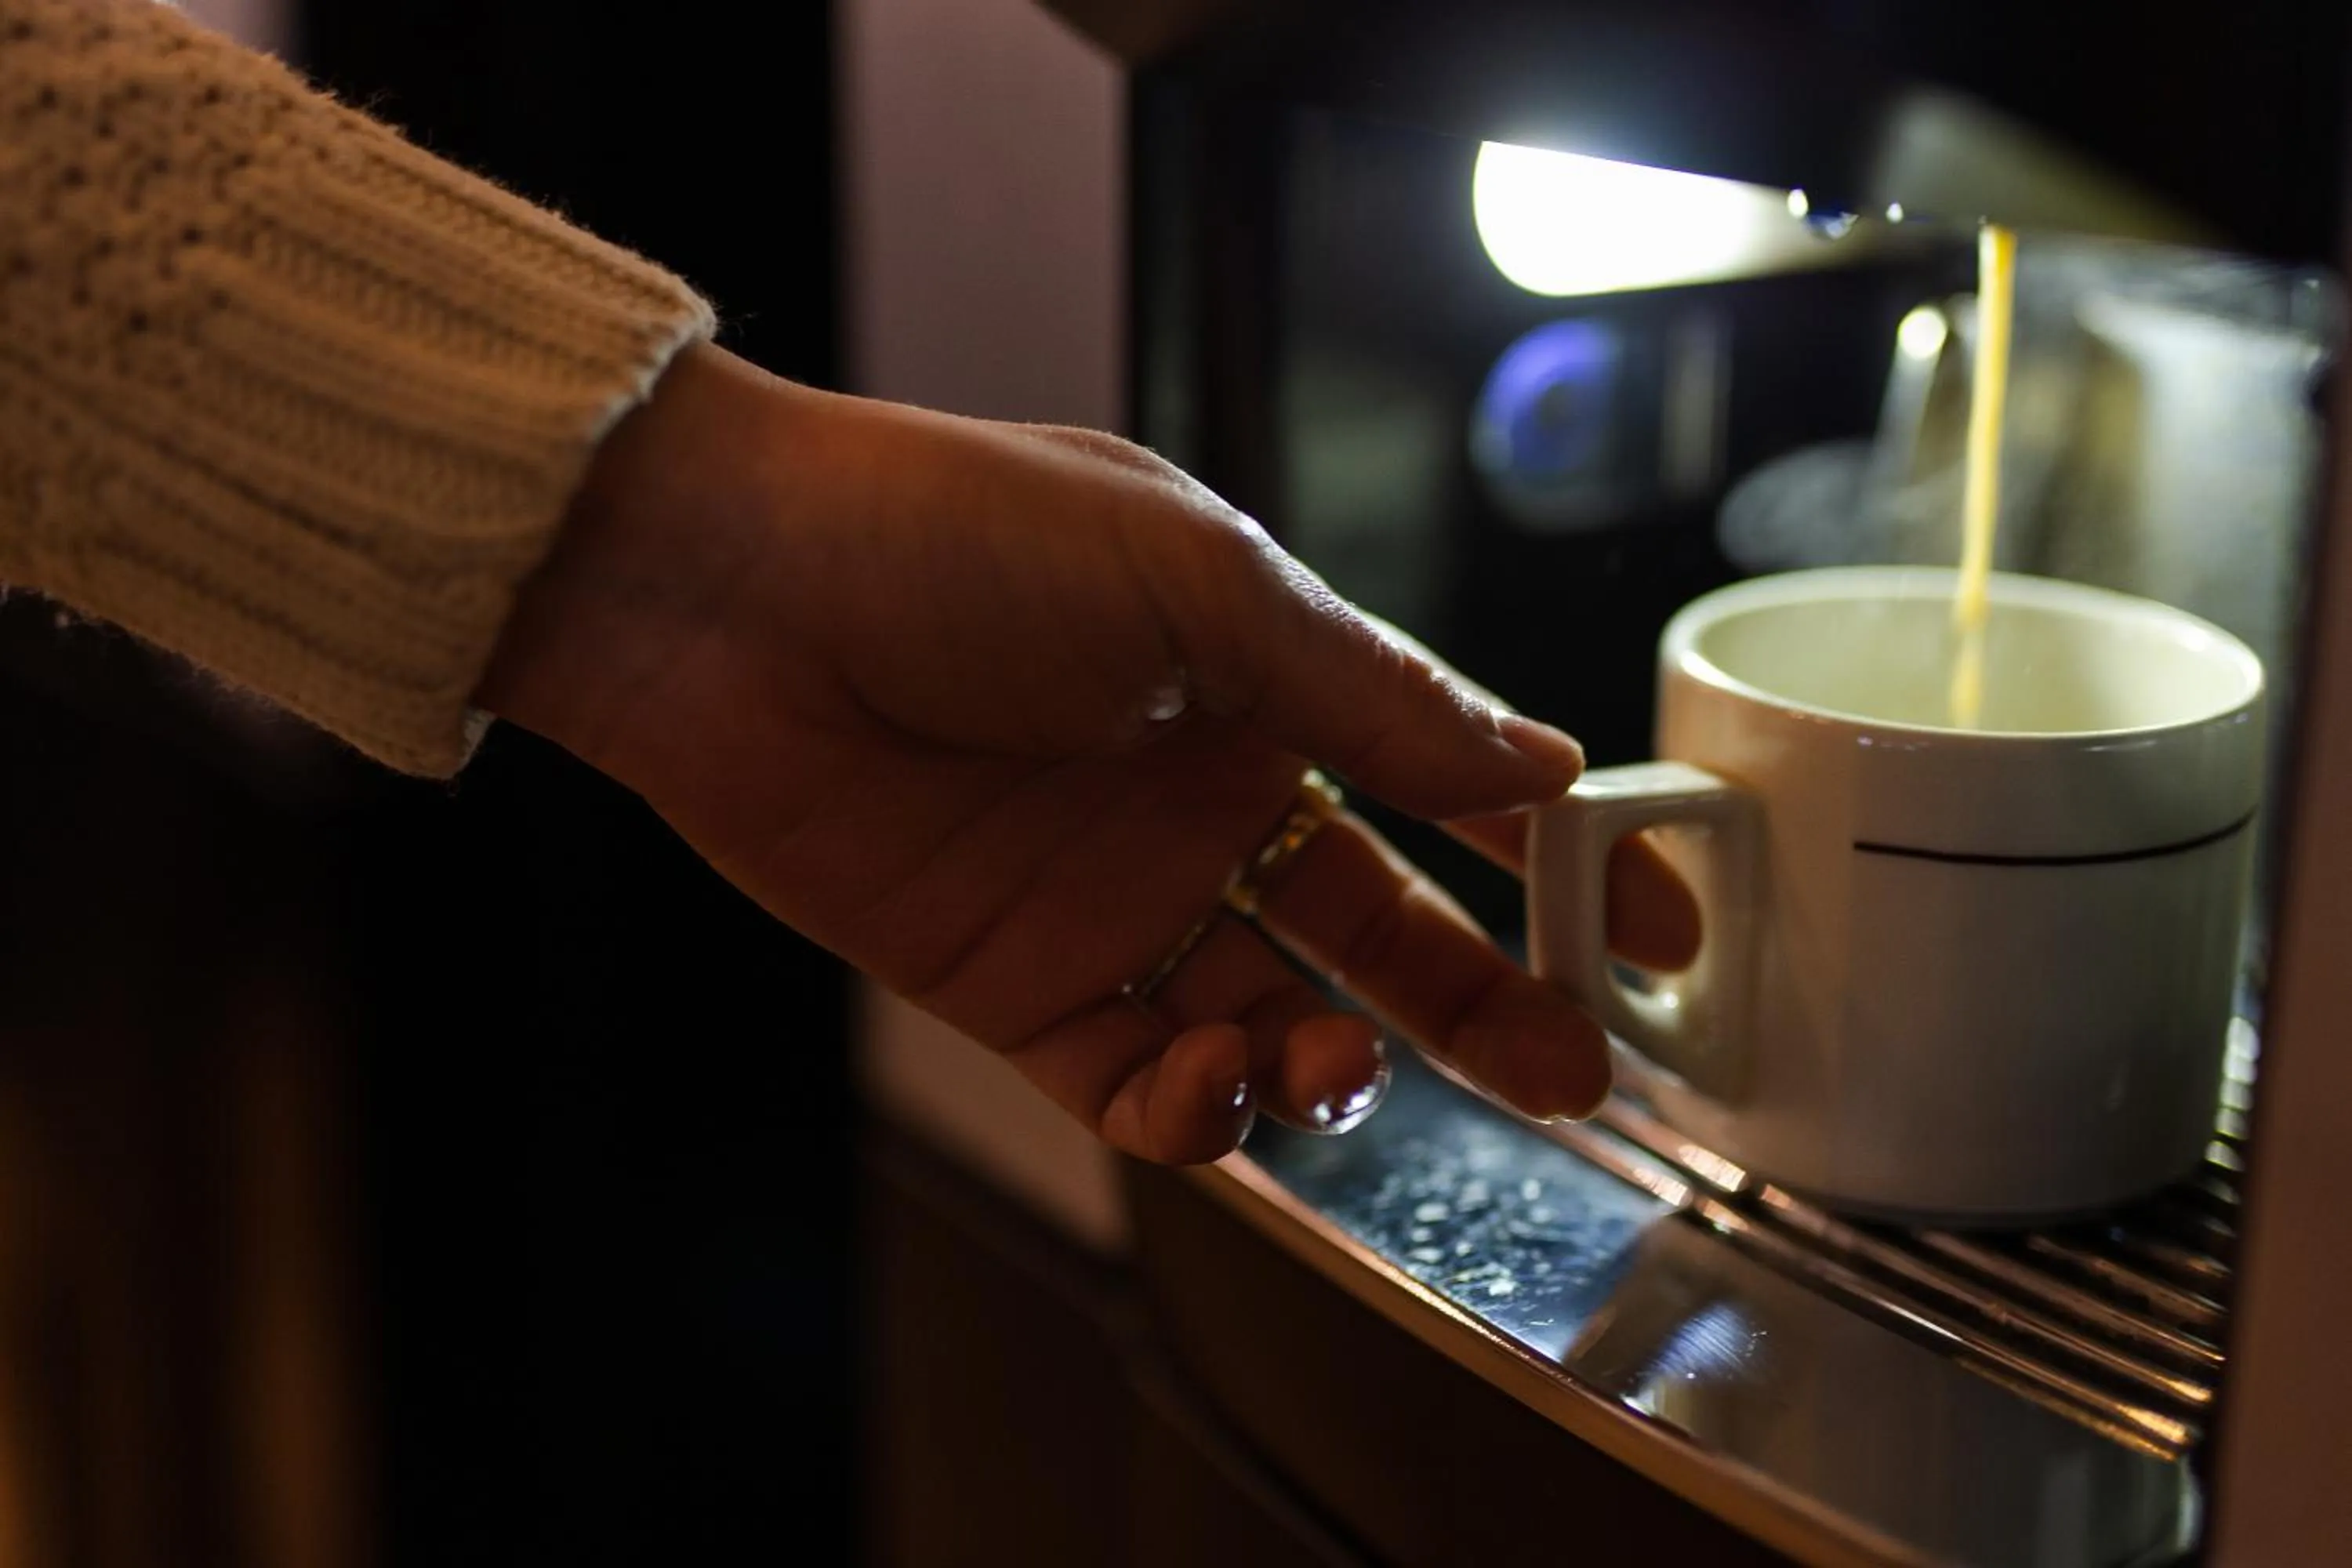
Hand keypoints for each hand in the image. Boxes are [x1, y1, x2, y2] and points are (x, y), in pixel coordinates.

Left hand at [478, 345, 1697, 1162]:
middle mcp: (1199, 800)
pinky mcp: (1015, 986)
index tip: (1654, 934)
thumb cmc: (954, 536)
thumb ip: (1370, 693)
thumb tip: (1539, 763)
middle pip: (1375, 934)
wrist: (726, 596)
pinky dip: (1194, 1111)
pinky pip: (1138, 1080)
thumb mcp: (1199, 582)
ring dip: (1324, 1065)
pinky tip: (1212, 1089)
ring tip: (1329, 1065)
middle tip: (1567, 1074)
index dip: (1551, 864)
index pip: (1441, 788)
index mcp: (1261, 684)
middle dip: (1479, 1008)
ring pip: (1268, 1022)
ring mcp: (1111, 902)